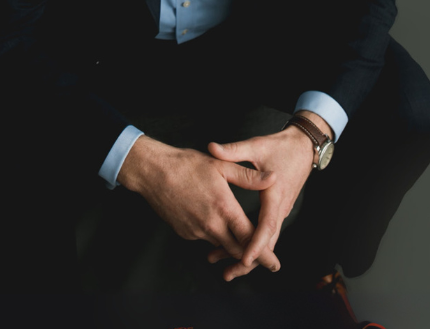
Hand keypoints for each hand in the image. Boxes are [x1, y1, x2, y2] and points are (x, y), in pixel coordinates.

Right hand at [117, 135, 281, 276]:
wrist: (153, 172)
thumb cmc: (187, 165)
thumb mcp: (221, 165)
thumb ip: (249, 176)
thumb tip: (273, 178)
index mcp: (223, 208)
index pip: (249, 239)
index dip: (264, 254)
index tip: (275, 265)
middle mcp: (211, 225)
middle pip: (237, 250)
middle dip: (252, 258)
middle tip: (268, 261)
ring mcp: (196, 232)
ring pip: (221, 245)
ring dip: (233, 246)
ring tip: (243, 242)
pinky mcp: (185, 233)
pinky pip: (206, 239)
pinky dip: (215, 236)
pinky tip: (216, 224)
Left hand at [207, 120, 319, 280]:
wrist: (304, 146)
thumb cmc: (281, 146)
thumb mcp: (257, 146)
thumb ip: (234, 150)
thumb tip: (211, 148)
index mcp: (275, 194)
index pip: (267, 226)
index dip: (255, 244)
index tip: (244, 259)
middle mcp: (280, 207)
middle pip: (267, 242)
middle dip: (249, 260)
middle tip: (227, 273)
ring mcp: (280, 210)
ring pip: (266, 239)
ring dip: (248, 253)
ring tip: (224, 266)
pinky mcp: (277, 209)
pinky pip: (266, 232)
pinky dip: (252, 243)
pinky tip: (235, 246)